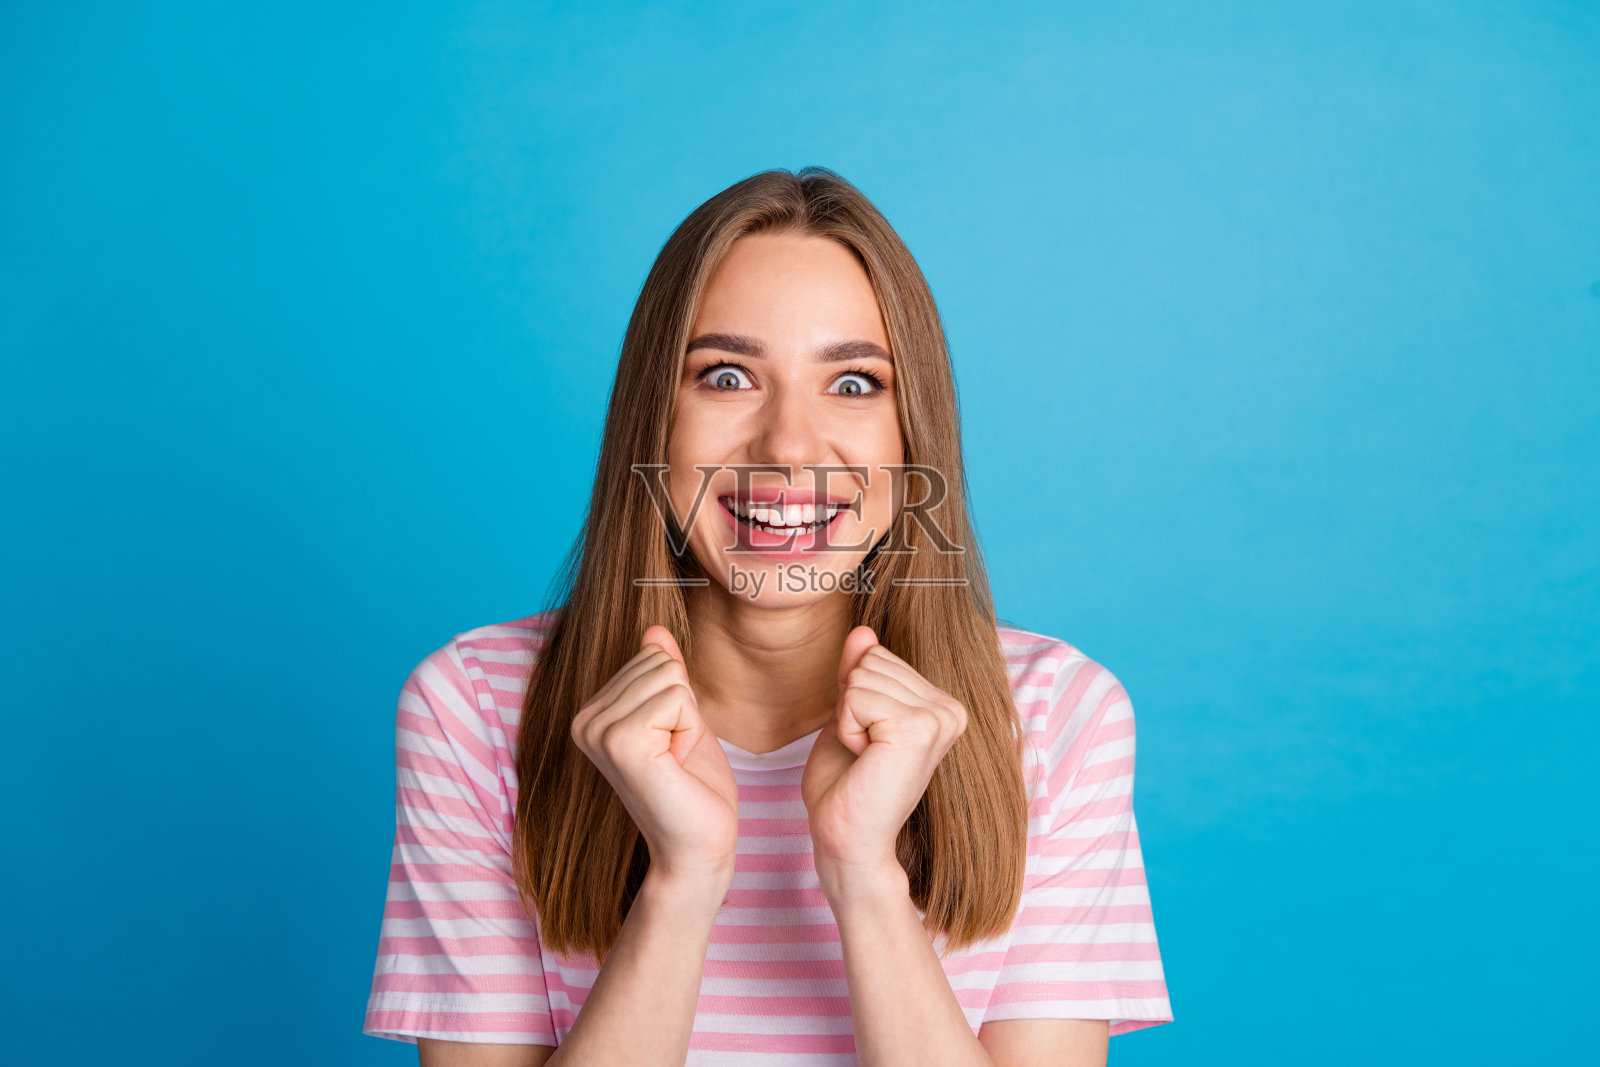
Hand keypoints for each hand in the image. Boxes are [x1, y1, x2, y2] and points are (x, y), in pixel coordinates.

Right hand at [569, 624, 739, 883]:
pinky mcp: (620, 740)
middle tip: (675, 756)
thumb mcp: (681, 718)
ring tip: (675, 762)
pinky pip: (677, 697)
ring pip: (670, 676)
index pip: (652, 657)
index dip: (679, 701)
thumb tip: (654, 630)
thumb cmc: (693, 788)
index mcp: (591, 713)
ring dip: (689, 721)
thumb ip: (664, 675)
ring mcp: (598, 730)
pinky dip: (692, 731)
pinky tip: (676, 766)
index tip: (670, 746)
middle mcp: (584, 720)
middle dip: (685, 708)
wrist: (698, 846)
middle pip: (660, 662)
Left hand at [800, 625, 968, 876]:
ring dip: (848, 719)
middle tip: (864, 753)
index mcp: (940, 705)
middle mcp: (950, 708)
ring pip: (862, 675)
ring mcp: (939, 717)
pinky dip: (847, 727)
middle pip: (871, 660)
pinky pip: (857, 695)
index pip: (878, 656)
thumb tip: (863, 632)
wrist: (848, 839)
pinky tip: (866, 760)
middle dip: (850, 704)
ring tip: (866, 758)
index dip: (853, 697)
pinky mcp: (920, 728)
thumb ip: (858, 672)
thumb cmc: (847, 787)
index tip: (867, 742)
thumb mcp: (849, 715)